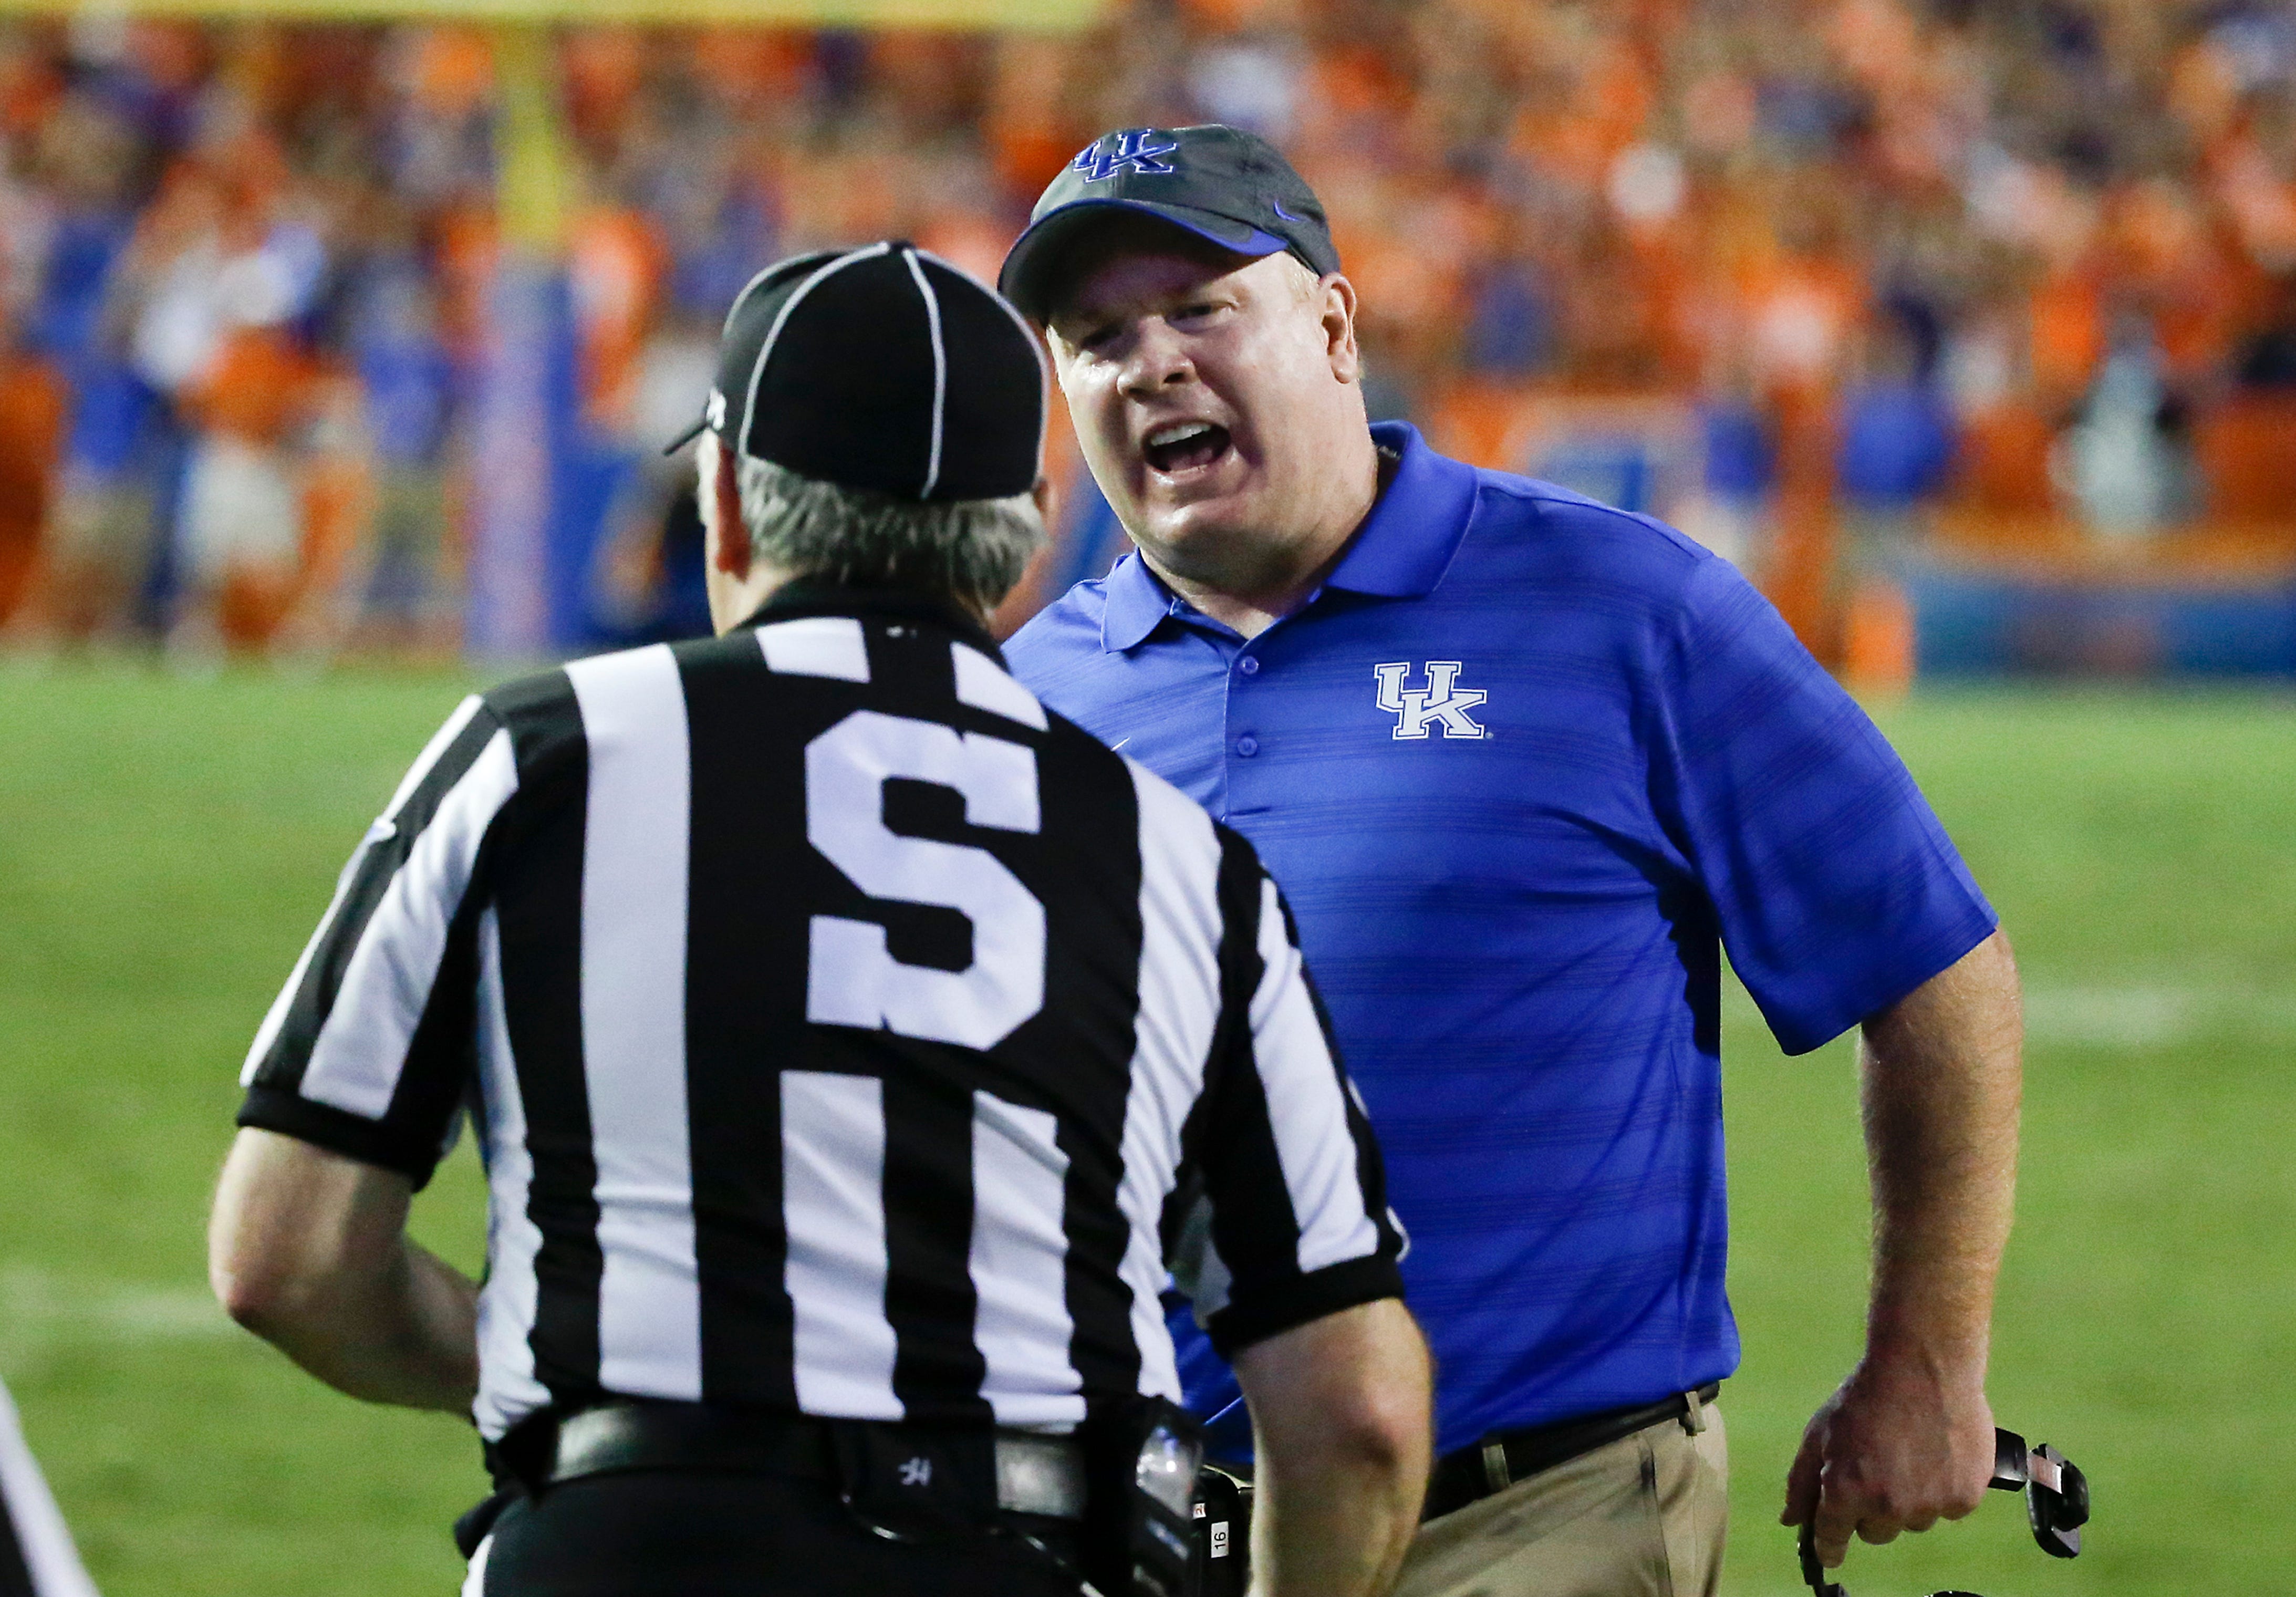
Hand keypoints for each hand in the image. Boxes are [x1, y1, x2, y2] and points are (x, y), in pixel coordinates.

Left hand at [1781, 1350, 1995, 1570]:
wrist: (1923, 1366)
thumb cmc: (1864, 1397)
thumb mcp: (1819, 1434)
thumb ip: (1802, 1483)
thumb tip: (1791, 1521)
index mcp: (1845, 1492)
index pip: (1832, 1539)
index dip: (1829, 1546)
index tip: (1829, 1550)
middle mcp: (1887, 1506)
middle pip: (1875, 1533)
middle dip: (1871, 1509)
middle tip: (1876, 1470)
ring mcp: (1929, 1504)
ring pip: (1914, 1521)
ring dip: (1910, 1499)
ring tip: (1910, 1454)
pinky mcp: (1965, 1497)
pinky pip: (1949, 1508)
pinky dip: (1944, 1488)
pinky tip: (1938, 1454)